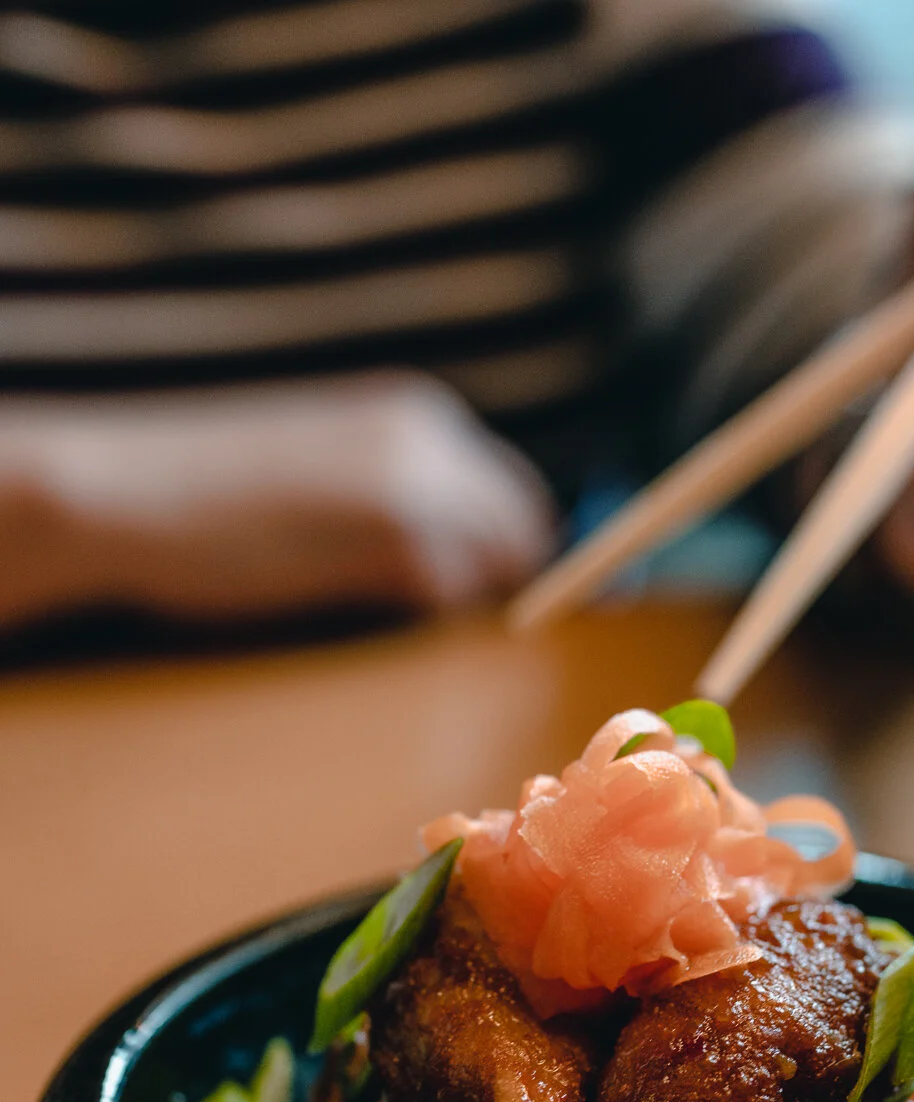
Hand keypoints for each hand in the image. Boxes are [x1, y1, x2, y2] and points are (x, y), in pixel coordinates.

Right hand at [0, 372, 555, 628]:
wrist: (133, 493)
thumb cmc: (214, 493)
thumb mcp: (328, 467)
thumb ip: (404, 493)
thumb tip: (478, 565)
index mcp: (419, 413)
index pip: (514, 496)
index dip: (498, 554)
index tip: (470, 592)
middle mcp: (436, 440)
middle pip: (521, 538)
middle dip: (489, 583)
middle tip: (412, 608)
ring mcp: (423, 488)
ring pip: (484, 575)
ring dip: (437, 603)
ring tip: (347, 589)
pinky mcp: (399, 542)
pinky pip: (442, 604)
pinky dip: (402, 617)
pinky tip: (333, 595)